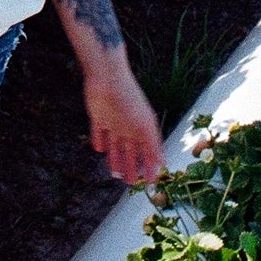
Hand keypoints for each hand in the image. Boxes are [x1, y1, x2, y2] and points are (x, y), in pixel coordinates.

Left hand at [82, 54, 164, 185]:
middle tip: (131, 183)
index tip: (150, 182)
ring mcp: (113, 121)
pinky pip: (98, 132)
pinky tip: (99, 149)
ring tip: (115, 174)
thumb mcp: (144, 124)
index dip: (149, 166)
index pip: (147, 151)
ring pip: (115, 145)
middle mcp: (128, 126)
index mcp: (141, 127)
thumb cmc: (129, 99)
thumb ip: (152, 144)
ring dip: (115, 159)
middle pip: (130, 150)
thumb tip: (162, 164)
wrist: (107, 77)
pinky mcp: (98, 116)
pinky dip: (99, 140)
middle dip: (131, 166)